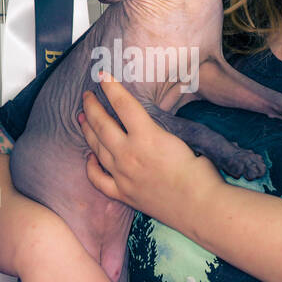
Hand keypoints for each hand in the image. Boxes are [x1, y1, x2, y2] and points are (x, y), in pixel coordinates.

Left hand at [77, 72, 222, 227]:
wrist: (201, 206)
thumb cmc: (201, 172)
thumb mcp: (182, 139)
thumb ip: (160, 130)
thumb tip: (149, 123)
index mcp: (147, 136)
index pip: (122, 104)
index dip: (110, 87)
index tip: (102, 75)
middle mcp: (128, 154)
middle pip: (101, 124)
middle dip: (92, 106)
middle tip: (86, 95)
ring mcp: (122, 175)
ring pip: (96, 148)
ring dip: (87, 130)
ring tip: (81, 117)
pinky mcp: (123, 194)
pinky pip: (98, 179)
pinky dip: (90, 167)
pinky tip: (89, 158)